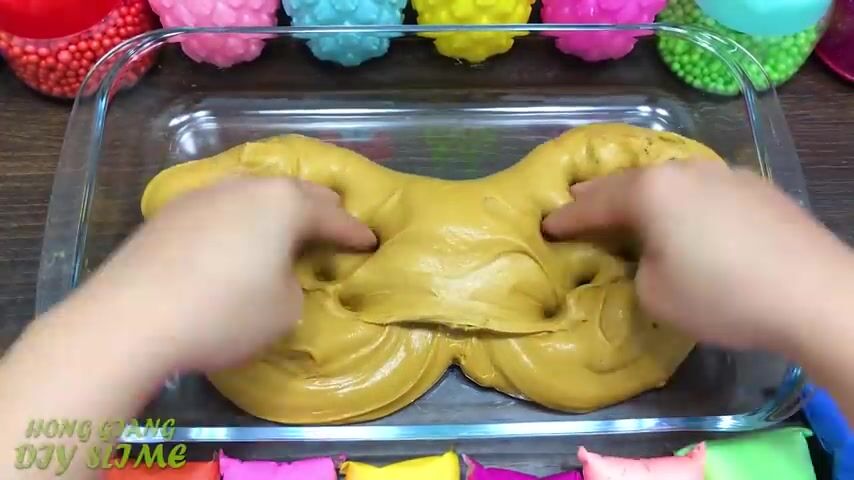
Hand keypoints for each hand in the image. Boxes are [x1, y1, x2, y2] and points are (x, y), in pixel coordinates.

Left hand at [60, 177, 375, 372]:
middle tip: (335, 227)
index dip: (356, 232)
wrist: (130, 319)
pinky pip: (223, 209)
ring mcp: (204, 194)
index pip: (334, 215)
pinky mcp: (170, 212)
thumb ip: (295, 281)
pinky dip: (241, 221)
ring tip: (285, 231)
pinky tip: (236, 241)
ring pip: (255, 195)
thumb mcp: (286, 309)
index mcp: (284, 203)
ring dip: (277, 212)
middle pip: (296, 192)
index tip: (370, 242)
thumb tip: (277, 272)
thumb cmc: (225, 314)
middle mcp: (246, 186)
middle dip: (321, 209)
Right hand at [543, 161, 853, 352]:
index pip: (594, 203)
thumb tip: (645, 254)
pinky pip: (701, 189)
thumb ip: (634, 266)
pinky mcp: (755, 187)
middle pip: (629, 181)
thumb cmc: (721, 296)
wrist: (814, 294)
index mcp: (651, 191)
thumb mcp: (655, 294)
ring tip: (630, 210)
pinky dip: (681, 202)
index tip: (545, 224)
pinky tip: (686, 219)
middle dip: (600, 196)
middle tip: (576, 205)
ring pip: (668, 181)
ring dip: (643, 195)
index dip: (566, 218)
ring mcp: (724, 174)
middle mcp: (684, 170)